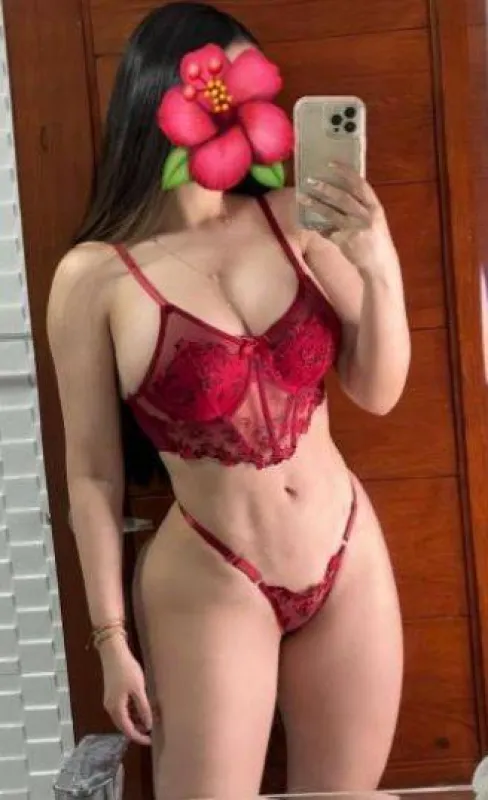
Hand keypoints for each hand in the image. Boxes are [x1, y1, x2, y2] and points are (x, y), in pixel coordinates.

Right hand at [99, 635, 152, 745]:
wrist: (113, 653)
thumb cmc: (127, 670)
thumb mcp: (138, 689)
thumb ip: (143, 708)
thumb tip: (148, 725)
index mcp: (116, 709)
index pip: (127, 730)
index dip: (139, 737)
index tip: (150, 741)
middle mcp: (110, 708)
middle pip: (123, 725)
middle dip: (137, 730)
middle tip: (152, 730)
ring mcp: (110, 701)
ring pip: (123, 717)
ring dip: (135, 720)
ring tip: (149, 719)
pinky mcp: (112, 694)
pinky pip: (122, 709)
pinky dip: (131, 712)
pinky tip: (141, 708)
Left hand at [299, 163, 399, 280]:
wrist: (380, 265)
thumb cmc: (376, 240)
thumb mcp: (375, 220)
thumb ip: (362, 206)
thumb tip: (339, 191)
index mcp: (375, 207)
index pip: (360, 184)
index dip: (345, 172)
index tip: (331, 164)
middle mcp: (366, 216)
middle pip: (343, 197)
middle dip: (325, 188)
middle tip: (310, 180)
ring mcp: (355, 230)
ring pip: (331, 213)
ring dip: (315, 204)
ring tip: (302, 197)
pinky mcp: (344, 242)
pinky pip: (327, 231)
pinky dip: (317, 226)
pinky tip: (308, 222)